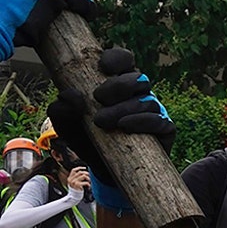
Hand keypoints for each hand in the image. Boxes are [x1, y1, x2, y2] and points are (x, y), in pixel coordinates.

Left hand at [47, 48, 173, 204]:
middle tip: (98, 98)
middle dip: (118, 85)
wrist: (105, 169)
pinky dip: (143, 121)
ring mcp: (154, 111)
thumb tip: (71, 96)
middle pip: (138, 77)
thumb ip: (61, 110)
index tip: (103, 68)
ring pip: (147, 99)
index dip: (117, 58)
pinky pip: (160, 121)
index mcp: (118, 83)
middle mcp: (138, 94)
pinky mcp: (164, 130)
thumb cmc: (88, 139)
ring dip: (124, 107)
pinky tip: (125, 126)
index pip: (124, 60)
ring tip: (103, 121)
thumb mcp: (67, 125)